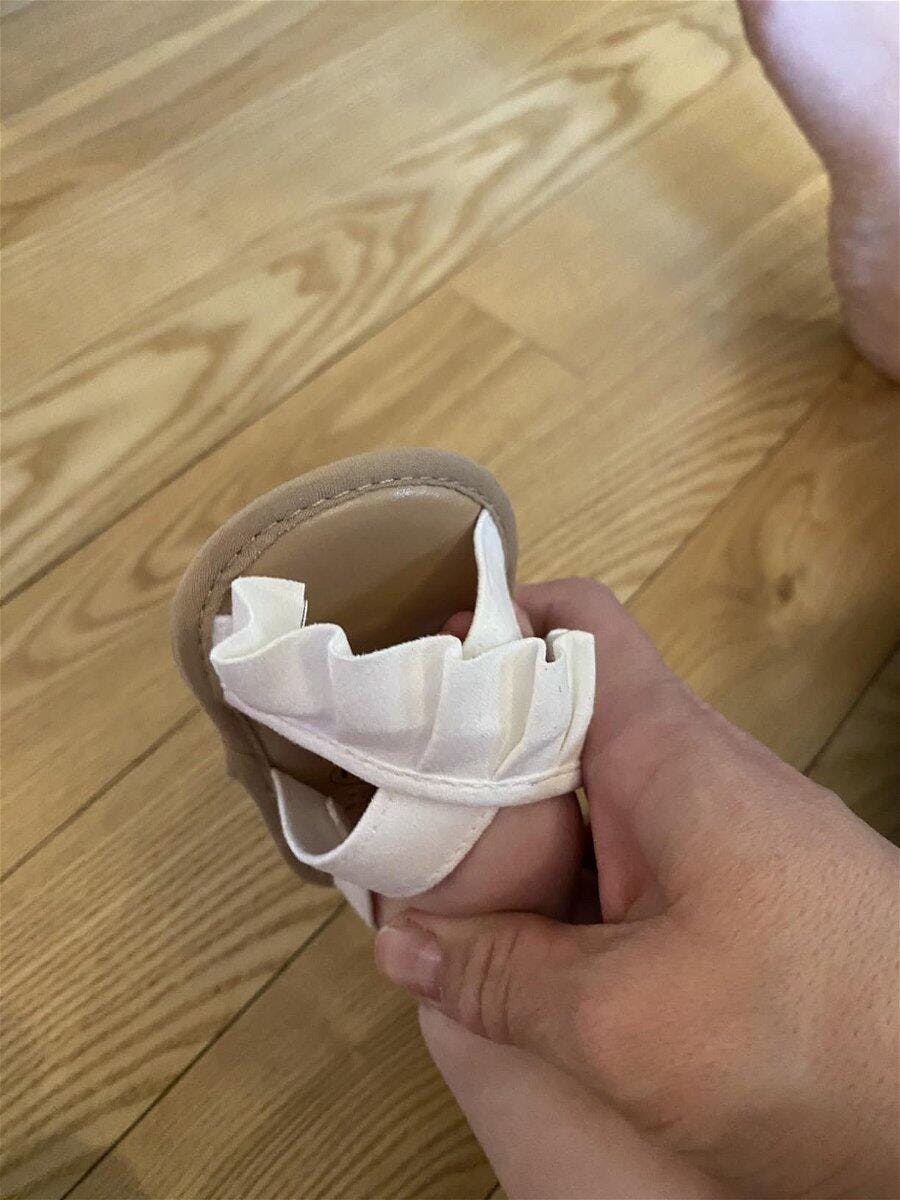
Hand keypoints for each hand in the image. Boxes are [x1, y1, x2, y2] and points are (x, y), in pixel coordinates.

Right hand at [376, 580, 898, 1198]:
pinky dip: (565, 878)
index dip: (496, 622)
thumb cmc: (823, 1043)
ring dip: (517, 824)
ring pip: (592, 794)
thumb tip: (404, 942)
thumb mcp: (624, 1021)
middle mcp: (696, 777)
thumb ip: (500, 977)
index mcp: (673, 758)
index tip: (416, 665)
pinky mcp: (733, 893)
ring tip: (434, 864)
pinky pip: (627, 856)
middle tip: (397, 787)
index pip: (581, 627)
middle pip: (568, 717)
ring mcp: (716, 835)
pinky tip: (518, 929)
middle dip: (478, 745)